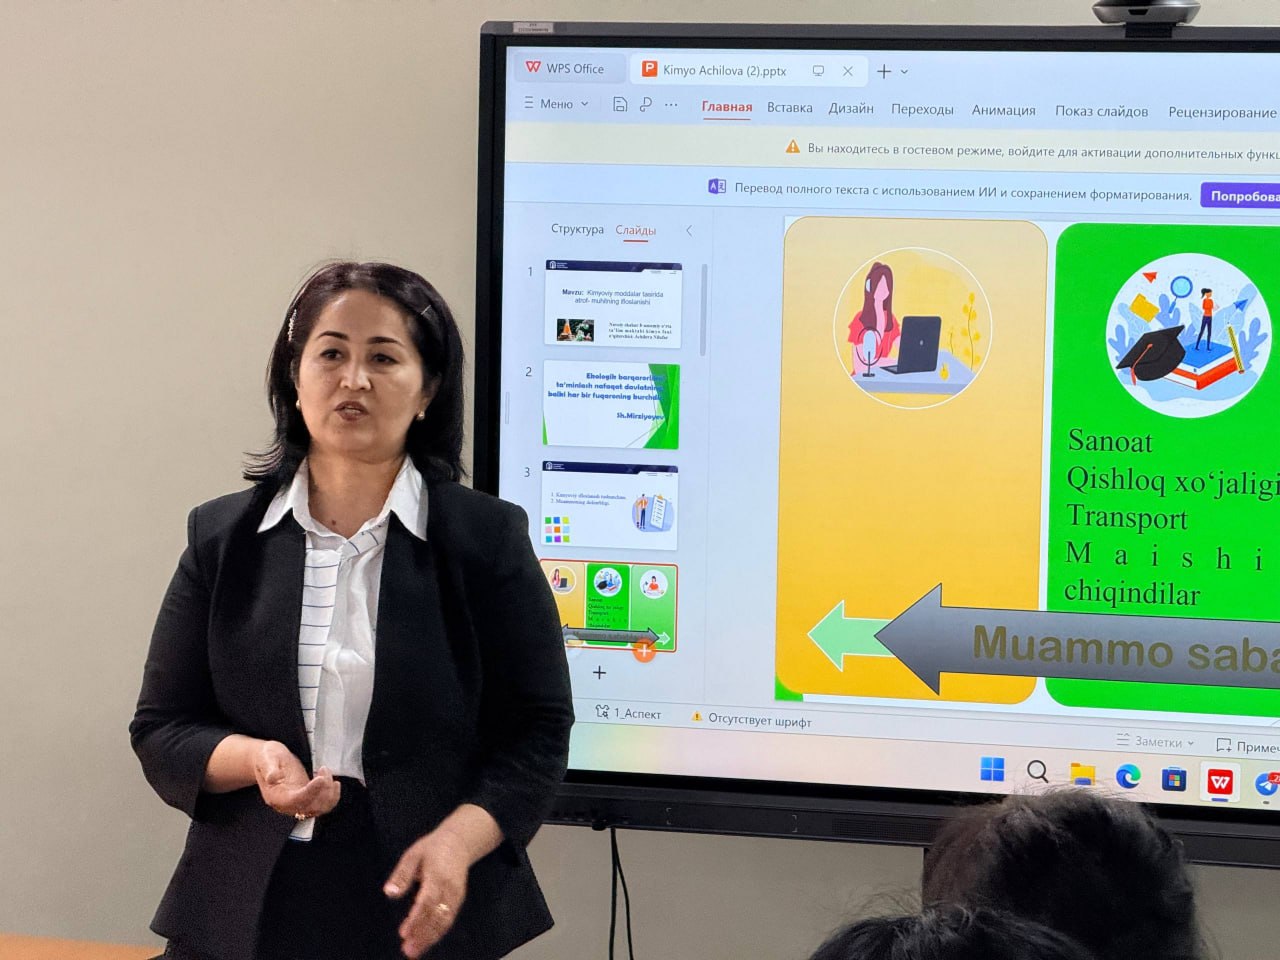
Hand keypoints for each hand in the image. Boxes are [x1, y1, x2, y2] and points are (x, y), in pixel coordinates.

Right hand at [252, 741, 339, 819]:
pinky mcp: (308, 798)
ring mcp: (299, 802)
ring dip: (330, 793)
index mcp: (276, 796)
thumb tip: (272, 777)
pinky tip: (333, 783)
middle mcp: (287, 804)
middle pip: (311, 808)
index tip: (321, 778)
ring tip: (327, 772)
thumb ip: (269, 768)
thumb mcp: (266, 757)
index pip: (296, 800)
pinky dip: (332, 796)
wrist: (268, 759)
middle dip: (323, 790)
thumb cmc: (267, 758)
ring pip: (320, 808)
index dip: (311, 792)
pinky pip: (323, 805)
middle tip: (324, 769)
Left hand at [384, 828, 471, 957]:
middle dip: (423, 935)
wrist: (459, 841)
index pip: (426, 901)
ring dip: (430, 937)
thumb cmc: (432, 848)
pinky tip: (426, 941)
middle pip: (437, 915)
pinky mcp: (459, 899)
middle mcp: (449, 888)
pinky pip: (449, 918)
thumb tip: (389, 893)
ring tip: (415, 951)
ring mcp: (456, 895)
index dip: (416, 919)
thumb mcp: (413, 854)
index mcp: (437, 875)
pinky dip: (438, 932)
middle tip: (408, 950)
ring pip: (445, 920)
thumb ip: (402, 875)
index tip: (404, 933)